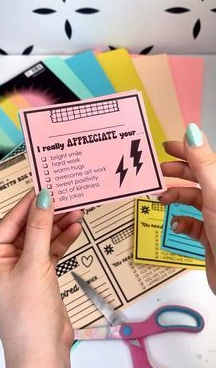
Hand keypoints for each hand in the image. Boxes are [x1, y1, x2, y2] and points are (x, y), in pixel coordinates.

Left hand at [0, 189, 82, 367]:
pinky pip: (50, 251)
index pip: (10, 222)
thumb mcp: (33, 265)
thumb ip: (40, 230)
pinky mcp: (39, 276)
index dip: (28, 204)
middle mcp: (4, 262)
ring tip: (76, 211)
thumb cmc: (27, 315)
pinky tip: (74, 229)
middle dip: (47, 215)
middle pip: (28, 229)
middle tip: (65, 198)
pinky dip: (62, 241)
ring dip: (58, 227)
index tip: (44, 187)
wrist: (43, 350)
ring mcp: (23, 269)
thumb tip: (43, 200)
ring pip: (41, 239)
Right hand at [160, 124, 215, 293]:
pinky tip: (176, 224)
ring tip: (161, 199)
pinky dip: (182, 222)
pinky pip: (192, 224)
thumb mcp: (215, 192)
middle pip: (197, 178)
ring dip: (175, 198)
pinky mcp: (210, 236)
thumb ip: (203, 163)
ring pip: (192, 200)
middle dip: (176, 174)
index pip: (204, 159)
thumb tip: (191, 132)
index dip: (185, 150)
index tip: (165, 147)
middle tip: (157, 173)